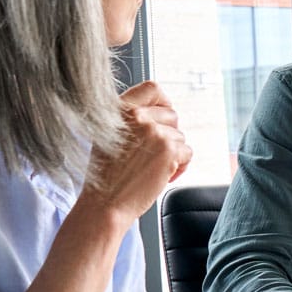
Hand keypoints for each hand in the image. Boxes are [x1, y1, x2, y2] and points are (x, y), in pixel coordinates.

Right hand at [83, 82, 192, 223]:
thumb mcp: (108, 136)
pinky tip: (160, 176)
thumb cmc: (106, 175)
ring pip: (180, 136)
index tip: (163, 119)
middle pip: (172, 115)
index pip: (153, 88)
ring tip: (152, 169)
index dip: (164, 102)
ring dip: (172, 154)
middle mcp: (136, 115)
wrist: (104, 203)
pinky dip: (179, 167)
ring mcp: (153, 131)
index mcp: (119, 109)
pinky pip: (187, 153)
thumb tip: (162, 111)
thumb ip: (131, 120)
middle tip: (154, 155)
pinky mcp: (168, 149)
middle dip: (169, 135)